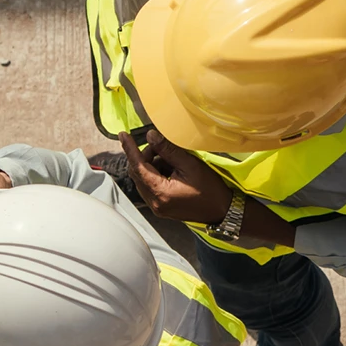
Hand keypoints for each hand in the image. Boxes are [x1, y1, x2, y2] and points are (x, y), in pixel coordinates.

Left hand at [118, 130, 234, 224]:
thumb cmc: (210, 189)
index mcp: (161, 193)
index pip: (138, 167)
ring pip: (143, 180)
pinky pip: (150, 187)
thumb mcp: (190, 165)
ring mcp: (156, 207)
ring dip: (151, 165)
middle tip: (160, 146)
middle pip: (137, 174)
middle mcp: (154, 203)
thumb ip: (168, 150)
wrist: (222, 211)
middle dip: (144, 156)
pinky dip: (155, 174)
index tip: (123, 135)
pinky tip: (171, 169)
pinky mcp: (161, 207)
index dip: (129, 149)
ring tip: (171, 159)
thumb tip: (150, 136)